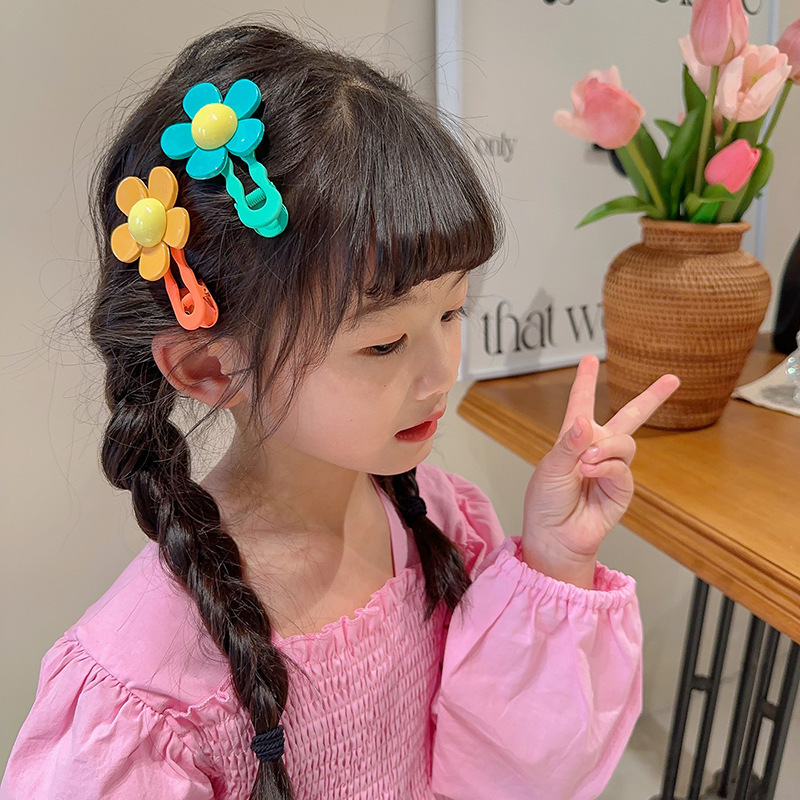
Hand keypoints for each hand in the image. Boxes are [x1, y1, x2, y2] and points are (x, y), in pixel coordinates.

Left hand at [521, 355, 679, 587]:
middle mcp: (595, 448)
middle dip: (652, 398)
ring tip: (586, 463)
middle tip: (673, 380)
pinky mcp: (622, 487)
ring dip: (606, 448)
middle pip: (629, 416)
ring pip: (625, 441)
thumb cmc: (545, 502)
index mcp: (572, 438)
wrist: (555, 536)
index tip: (590, 359)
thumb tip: (586, 421)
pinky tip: (590, 473)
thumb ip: (569, 443)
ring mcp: (612, 467)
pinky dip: (606, 467)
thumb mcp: (550, 468)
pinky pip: (623, 467)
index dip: (586, 380)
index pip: (581, 403)